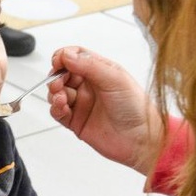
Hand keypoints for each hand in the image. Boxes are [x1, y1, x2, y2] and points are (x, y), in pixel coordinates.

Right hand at [48, 47, 162, 175]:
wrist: (140, 139)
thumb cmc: (136, 108)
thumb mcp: (115, 79)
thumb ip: (90, 65)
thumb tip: (67, 55)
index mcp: (100, 71)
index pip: (75, 56)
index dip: (63, 56)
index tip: (58, 61)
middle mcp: (89, 86)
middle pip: (62, 74)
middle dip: (56, 76)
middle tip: (58, 82)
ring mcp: (82, 103)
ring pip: (57, 93)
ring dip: (54, 93)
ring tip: (61, 97)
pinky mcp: (76, 121)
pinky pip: (58, 112)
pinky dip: (55, 108)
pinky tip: (62, 107)